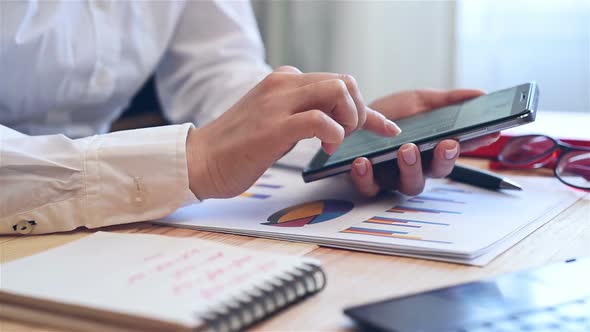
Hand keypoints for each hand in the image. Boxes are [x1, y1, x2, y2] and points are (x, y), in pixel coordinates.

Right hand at [186, 66, 400, 199]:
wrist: (200, 161)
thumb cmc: (237, 147)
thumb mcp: (273, 121)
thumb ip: (300, 113)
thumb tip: (333, 121)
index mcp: (283, 81)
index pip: (337, 83)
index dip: (367, 108)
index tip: (386, 127)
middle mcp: (283, 84)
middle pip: (344, 82)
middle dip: (359, 111)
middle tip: (347, 137)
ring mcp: (278, 102)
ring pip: (337, 91)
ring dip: (349, 119)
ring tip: (336, 142)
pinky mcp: (274, 126)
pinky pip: (320, 119)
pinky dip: (334, 133)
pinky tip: (326, 148)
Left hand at [350, 89, 500, 195]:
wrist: (350, 118)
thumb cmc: (388, 115)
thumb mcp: (419, 101)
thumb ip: (447, 100)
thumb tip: (481, 94)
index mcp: (434, 149)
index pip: (460, 147)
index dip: (476, 143)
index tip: (490, 132)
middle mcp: (418, 167)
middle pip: (439, 172)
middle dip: (445, 158)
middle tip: (445, 143)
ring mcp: (395, 177)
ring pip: (410, 184)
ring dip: (411, 168)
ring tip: (406, 149)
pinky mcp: (369, 182)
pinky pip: (370, 187)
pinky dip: (366, 176)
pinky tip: (363, 162)